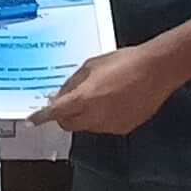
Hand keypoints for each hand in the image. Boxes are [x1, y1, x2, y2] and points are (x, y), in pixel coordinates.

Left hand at [38, 40, 180, 137]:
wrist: (157, 70)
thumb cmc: (125, 62)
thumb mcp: (92, 65)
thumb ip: (73, 83)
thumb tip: (61, 95)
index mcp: (84, 99)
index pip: (55, 113)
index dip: (41, 117)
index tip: (33, 119)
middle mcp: (95, 117)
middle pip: (69, 125)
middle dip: (64, 116)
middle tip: (67, 103)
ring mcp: (110, 125)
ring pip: (87, 126)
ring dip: (84, 116)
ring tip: (97, 96)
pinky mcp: (124, 128)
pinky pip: (104, 126)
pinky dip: (102, 118)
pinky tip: (113, 101)